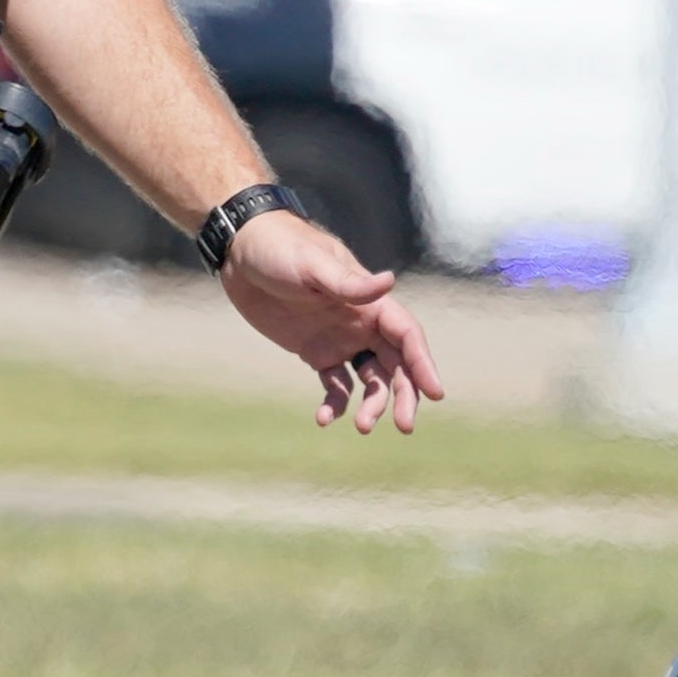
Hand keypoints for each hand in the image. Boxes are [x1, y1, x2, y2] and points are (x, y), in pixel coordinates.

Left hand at [220, 207, 442, 434]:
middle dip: (406, 395)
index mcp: (370, 302)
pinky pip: (335, 384)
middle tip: (405, 426)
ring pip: (371, 380)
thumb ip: (349, 283)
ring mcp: (341, 339)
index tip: (435, 393)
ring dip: (373, 405)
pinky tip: (324, 419)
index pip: (407, 336)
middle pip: (397, 364)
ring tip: (362, 427)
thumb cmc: (281, 249)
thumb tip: (390, 282)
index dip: (423, 363)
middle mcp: (362, 323)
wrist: (242, 252)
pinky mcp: (315, 352)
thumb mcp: (313, 265)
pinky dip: (336, 404)